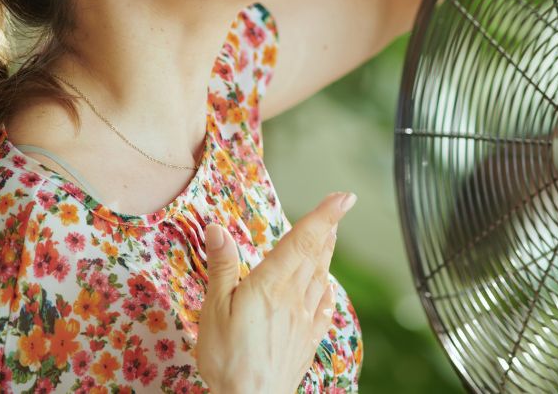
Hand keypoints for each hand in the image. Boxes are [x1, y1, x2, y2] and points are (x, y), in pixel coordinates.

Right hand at [196, 191, 356, 393]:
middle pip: (315, 255)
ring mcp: (303, 320)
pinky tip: (328, 288)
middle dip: (327, 229)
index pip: (301, 241)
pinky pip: (322, 309)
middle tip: (340, 207)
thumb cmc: (228, 358)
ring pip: (320, 278)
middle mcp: (294, 298)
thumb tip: (218, 229)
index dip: (324, 216)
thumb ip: (222, 268)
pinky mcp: (306, 341)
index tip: (343, 197)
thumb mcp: (214, 309)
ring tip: (332, 237)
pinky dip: (327, 292)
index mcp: (271, 285)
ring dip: (327, 254)